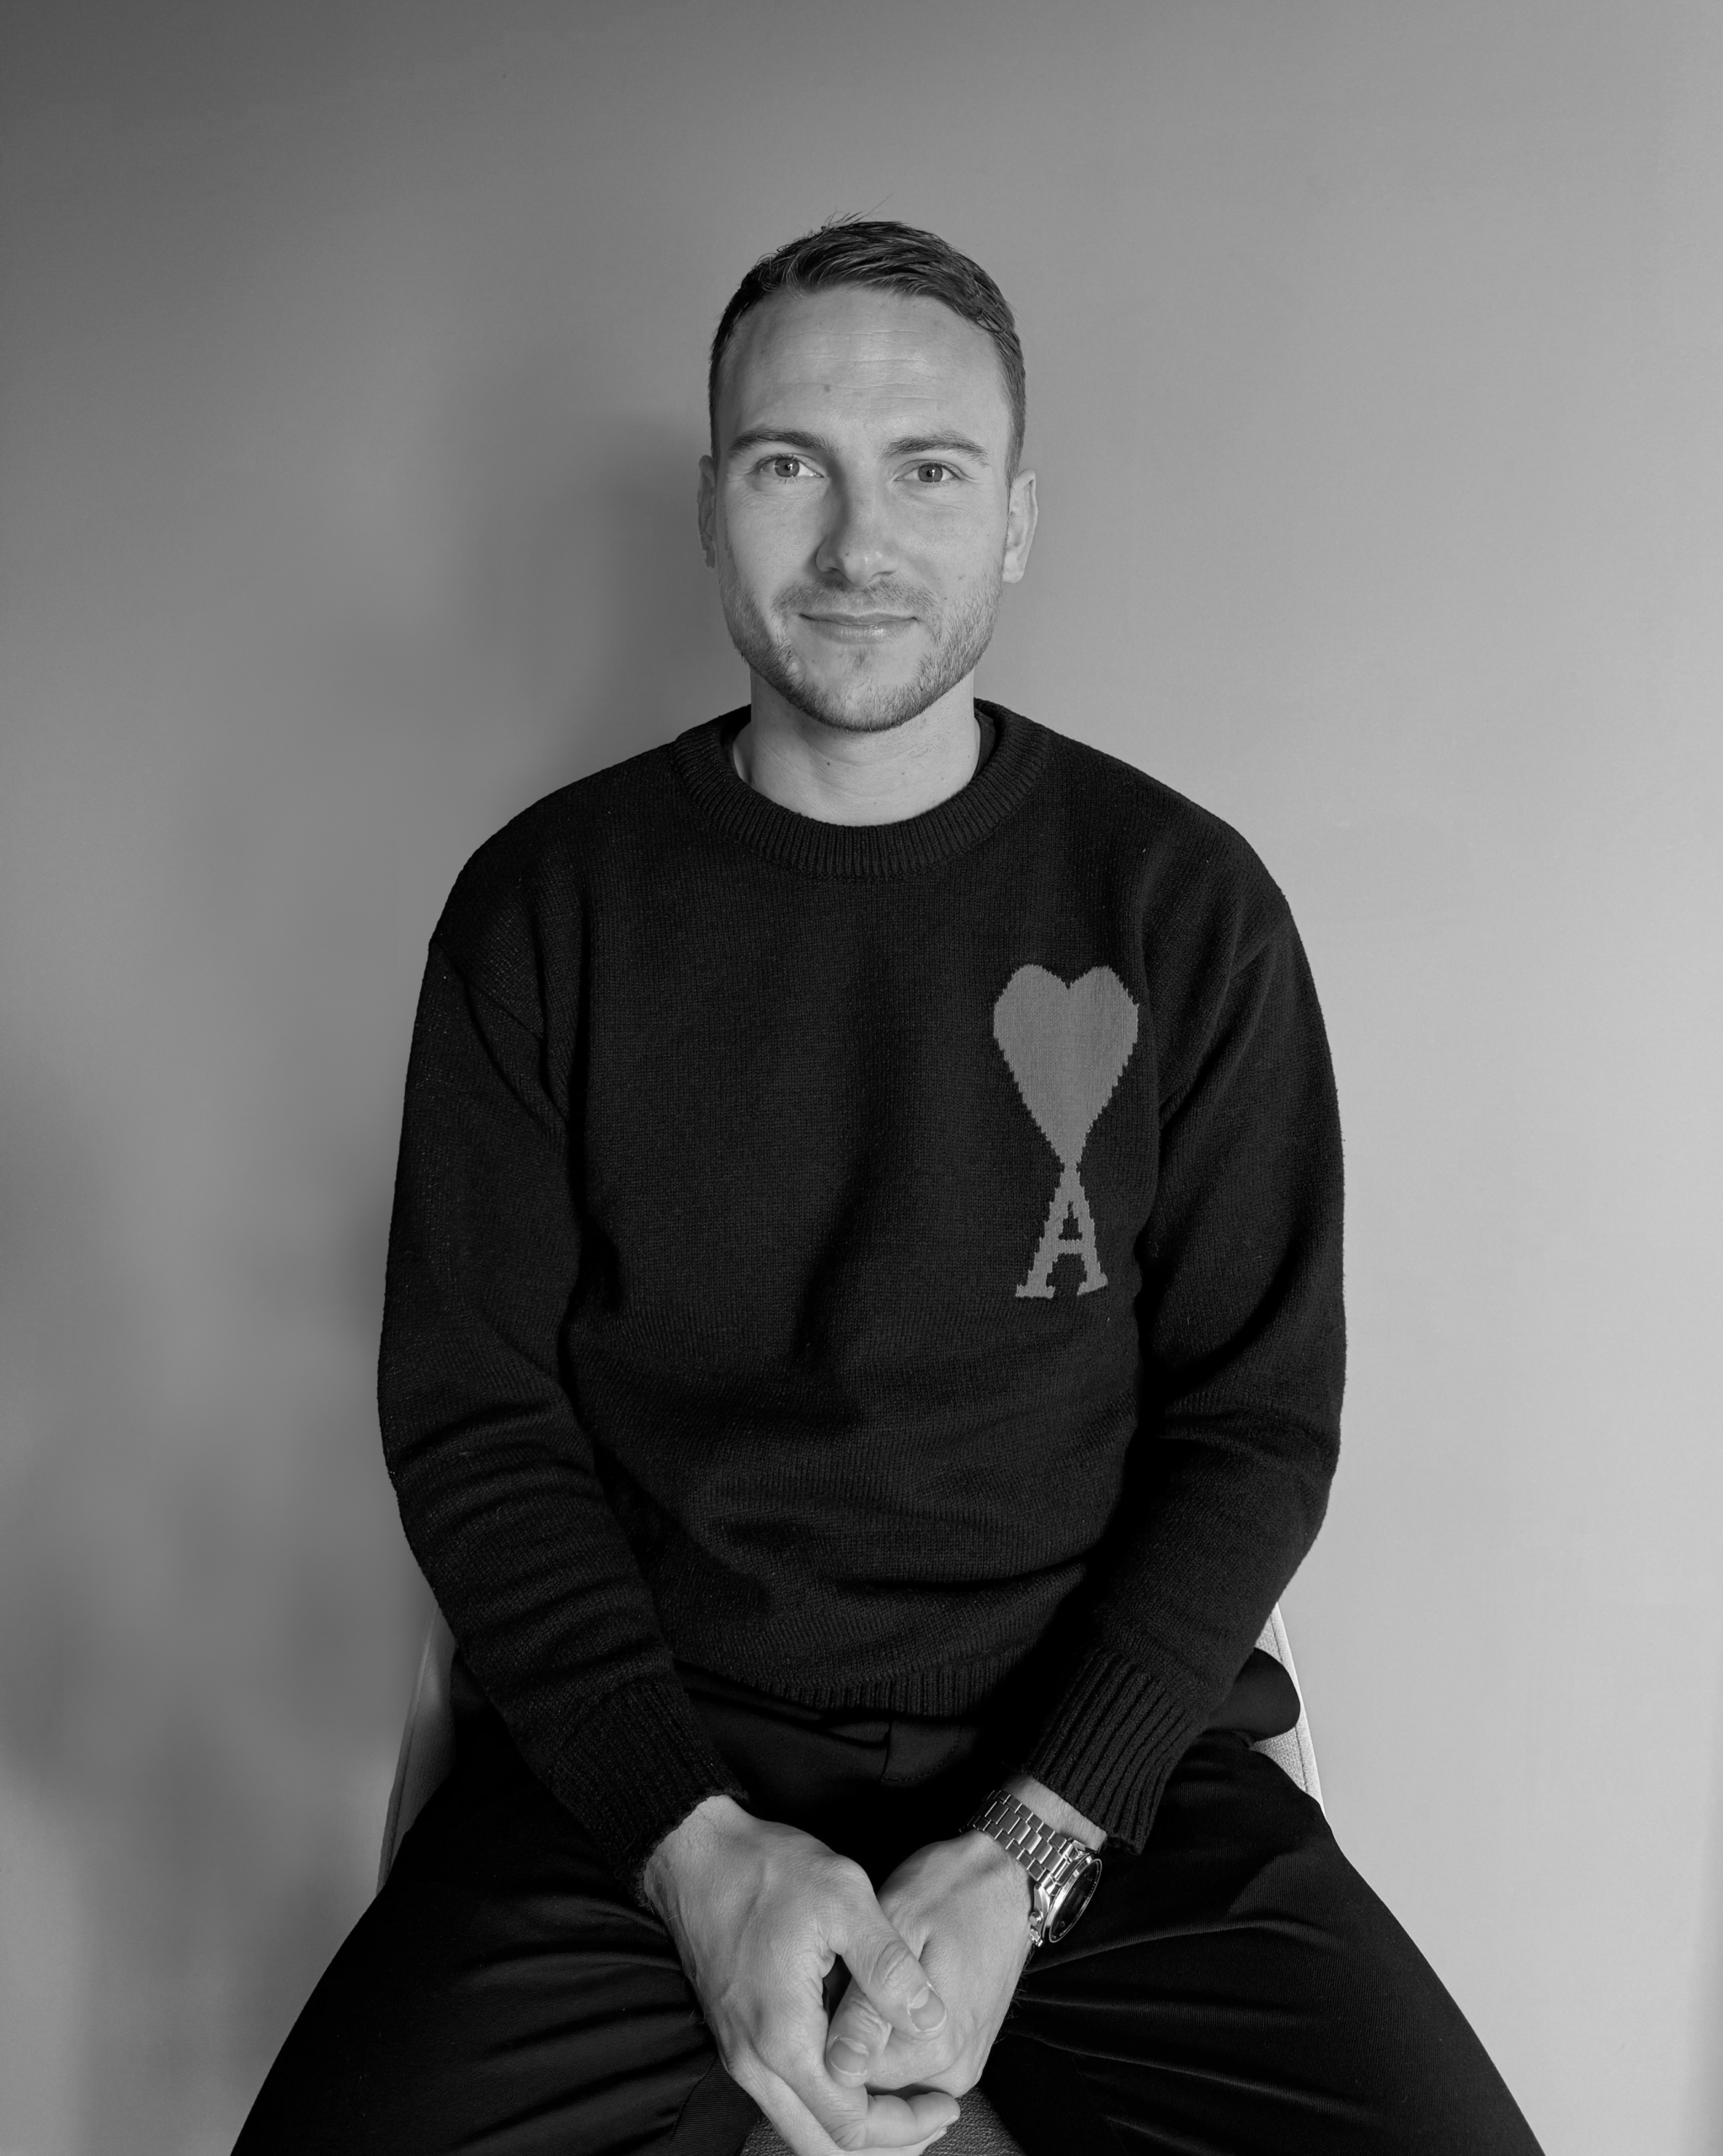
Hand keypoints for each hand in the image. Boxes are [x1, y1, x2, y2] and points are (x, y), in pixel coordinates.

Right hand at [641, 1795, 960, 2154]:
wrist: (694, 1854)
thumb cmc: (765, 1870)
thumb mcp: (843, 1897)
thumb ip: (889, 1966)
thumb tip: (933, 2020)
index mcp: (784, 2037)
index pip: (851, 2124)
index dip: (906, 2126)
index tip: (945, 2103)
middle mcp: (754, 2062)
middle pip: (823, 2147)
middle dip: (885, 2144)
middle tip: (933, 2116)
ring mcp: (740, 2054)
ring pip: (800, 2129)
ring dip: (854, 2129)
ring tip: (906, 2106)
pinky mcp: (736, 2039)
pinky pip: (785, 2101)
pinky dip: (827, 2107)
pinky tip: (860, 2077)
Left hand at [823, 1777, 1104, 2099]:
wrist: (1006, 1879)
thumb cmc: (949, 1890)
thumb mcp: (898, 1930)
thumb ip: (867, 2006)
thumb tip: (839, 2069)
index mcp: (935, 2048)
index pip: (851, 2082)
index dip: (822, 2036)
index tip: (824, 1988)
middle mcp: (953, 2071)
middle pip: (870, 2087)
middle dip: (843, 2043)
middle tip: (844, 1979)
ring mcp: (962, 2066)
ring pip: (888, 2080)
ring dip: (865, 2043)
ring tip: (864, 1983)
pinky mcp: (964, 2054)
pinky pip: (910, 2068)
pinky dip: (887, 2041)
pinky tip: (881, 1998)